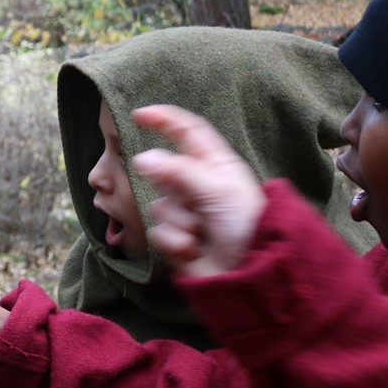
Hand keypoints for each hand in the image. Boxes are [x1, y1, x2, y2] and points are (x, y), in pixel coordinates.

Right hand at [129, 105, 265, 277]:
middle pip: (164, 171)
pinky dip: (176, 241)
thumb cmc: (246, 225)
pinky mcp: (176, 237)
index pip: (187, 132)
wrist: (250, 273)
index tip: (138, 114)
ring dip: (181, 221)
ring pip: (159, 205)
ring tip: (203, 233)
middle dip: (173, 188)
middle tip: (195, 202)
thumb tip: (142, 158)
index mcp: (215, 165)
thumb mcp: (217, 190)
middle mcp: (198, 185)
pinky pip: (158, 231)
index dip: (164, 120)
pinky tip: (196, 249)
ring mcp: (186, 211)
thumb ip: (179, 171)